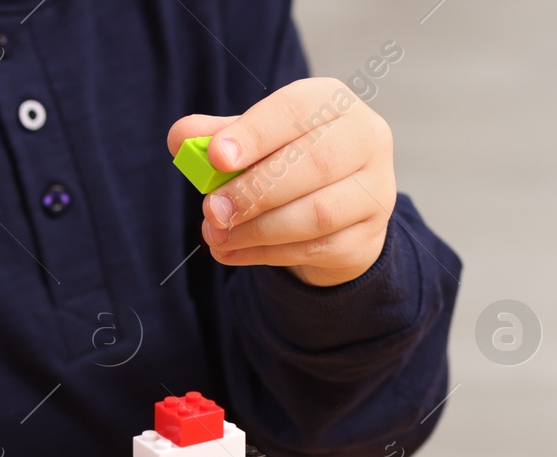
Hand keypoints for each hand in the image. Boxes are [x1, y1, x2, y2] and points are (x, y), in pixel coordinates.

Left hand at [168, 77, 395, 286]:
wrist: (339, 215)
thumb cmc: (292, 163)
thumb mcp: (255, 142)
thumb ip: (219, 137)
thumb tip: (180, 137)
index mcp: (334, 102)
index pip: (296, 109)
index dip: (255, 133)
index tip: (216, 157)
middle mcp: (366, 140)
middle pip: (313, 163)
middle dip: (254, 190)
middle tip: (211, 210)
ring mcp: (375, 192)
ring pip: (316, 214)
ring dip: (258, 229)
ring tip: (217, 236)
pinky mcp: (368, 238)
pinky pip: (316, 249)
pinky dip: (268, 254)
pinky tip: (233, 253)